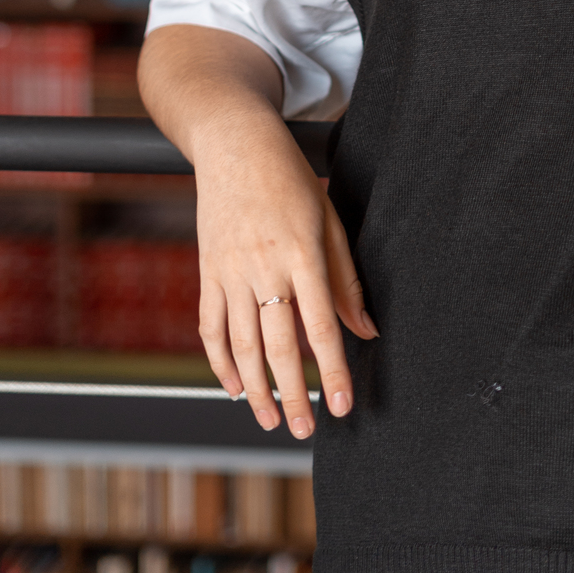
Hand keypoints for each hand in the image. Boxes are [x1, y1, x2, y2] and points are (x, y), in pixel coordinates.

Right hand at [193, 105, 376, 437]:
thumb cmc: (289, 176)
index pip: (321, 326)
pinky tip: (234, 386)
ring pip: (241, 345)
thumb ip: (346, 279)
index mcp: (301, 253)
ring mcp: (229, 272)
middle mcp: (263, 267)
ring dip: (256, 389)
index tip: (341, 405)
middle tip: (304, 430)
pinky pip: (210, 327)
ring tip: (271, 419)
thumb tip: (366, 330)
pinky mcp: (207, 271)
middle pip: (278, 346)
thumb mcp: (329, 219)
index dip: (331, 370)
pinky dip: (220, 362)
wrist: (234, 143)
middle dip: (292, 394)